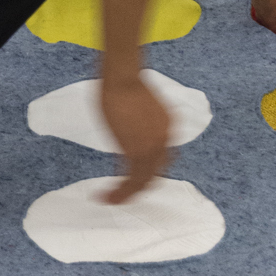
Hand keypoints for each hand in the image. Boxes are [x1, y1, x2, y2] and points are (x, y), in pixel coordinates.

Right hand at [98, 72, 173, 203]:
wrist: (123, 76)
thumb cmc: (124, 83)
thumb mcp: (137, 107)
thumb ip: (138, 125)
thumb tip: (128, 131)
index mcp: (167, 126)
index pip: (161, 157)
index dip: (148, 169)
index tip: (131, 176)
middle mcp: (165, 139)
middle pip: (155, 173)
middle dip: (138, 186)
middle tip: (121, 194)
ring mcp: (153, 147)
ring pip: (144, 181)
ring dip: (128, 194)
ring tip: (111, 199)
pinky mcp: (138, 153)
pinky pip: (132, 181)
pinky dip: (121, 192)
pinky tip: (107, 197)